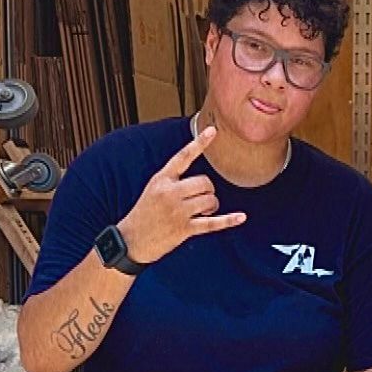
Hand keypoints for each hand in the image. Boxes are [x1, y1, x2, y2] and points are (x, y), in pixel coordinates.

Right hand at [118, 126, 246, 264]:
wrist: (130, 241)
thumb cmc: (144, 214)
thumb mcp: (153, 190)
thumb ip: (173, 181)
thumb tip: (202, 183)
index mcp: (161, 179)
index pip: (183, 156)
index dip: (199, 143)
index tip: (214, 131)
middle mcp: (170, 192)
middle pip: (205, 182)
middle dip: (208, 191)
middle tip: (200, 201)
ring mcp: (178, 211)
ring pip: (211, 200)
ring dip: (212, 206)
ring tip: (201, 213)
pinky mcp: (184, 229)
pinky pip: (212, 223)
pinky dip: (228, 220)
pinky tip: (241, 217)